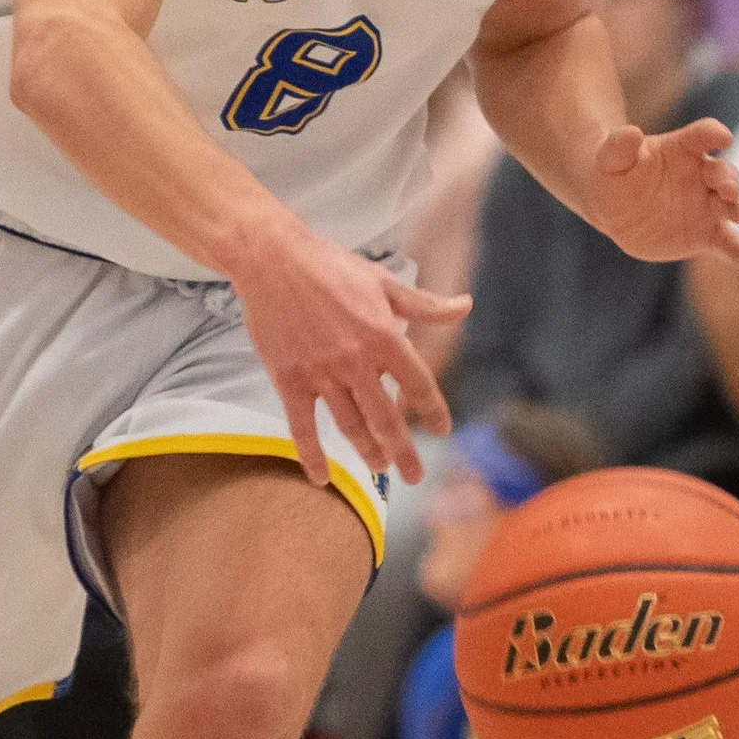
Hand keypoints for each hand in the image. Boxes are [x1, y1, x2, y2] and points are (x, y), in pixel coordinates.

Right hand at [229, 217, 468, 487]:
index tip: (441, 431)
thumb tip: (465, 306)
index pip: (418, 384)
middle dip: (404, 451)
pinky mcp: (289, 379)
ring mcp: (321, 373)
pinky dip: (312, 455)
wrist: (272, 260)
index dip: (433, 411)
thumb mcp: (383, 281)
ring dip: (368, 452)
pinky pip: (302, 427)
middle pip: (387, 418)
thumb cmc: (329, 266)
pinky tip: (321, 478)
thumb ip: (424, 305)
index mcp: (384, 336)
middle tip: (415, 475)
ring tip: (380, 468)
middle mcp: (356, 361)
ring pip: (350, 425)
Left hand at [586, 117, 738, 267]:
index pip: (703, 135)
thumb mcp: (610, 158)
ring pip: (729, 205)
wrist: (614, 207)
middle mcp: (702, 174)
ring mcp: (706, 204)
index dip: (714, 134)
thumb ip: (620, 145)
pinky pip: (727, 242)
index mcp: (683, 149)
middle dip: (728, 179)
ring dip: (736, 208)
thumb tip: (630, 132)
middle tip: (728, 188)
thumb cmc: (614, 174)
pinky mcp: (705, 233)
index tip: (723, 138)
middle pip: (723, 172)